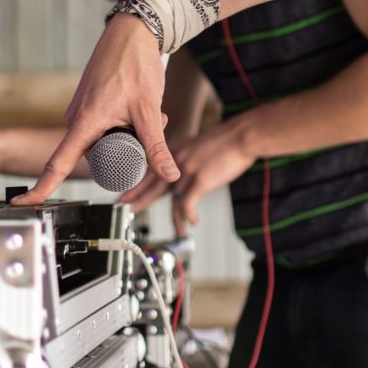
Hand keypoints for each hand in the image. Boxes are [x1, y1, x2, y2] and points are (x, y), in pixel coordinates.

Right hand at [12, 14, 178, 204]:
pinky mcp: (86, 107)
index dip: (41, 188)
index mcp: (84, 123)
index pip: (58, 164)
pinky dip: (121, 125)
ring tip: (147, 115)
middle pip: (94, 156)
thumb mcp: (149, 110)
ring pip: (101, 142)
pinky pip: (101, 128)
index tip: (24, 203)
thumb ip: (157, 146)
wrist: (131, 32)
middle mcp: (75, 120)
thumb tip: (170, 176)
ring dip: (126, 135)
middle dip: (123, 151)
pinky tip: (138, 110)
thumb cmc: (135, 64)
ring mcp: (79, 113)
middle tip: (149, 129)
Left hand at [128, 118, 255, 233]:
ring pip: (172, 201)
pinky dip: (188, 216)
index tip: (126, 194)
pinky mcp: (199, 180)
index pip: (148, 171)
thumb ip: (185, 160)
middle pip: (151, 186)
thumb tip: (180, 175)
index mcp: (173, 153)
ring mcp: (186, 171)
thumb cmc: (225, 142)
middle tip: (128, 210)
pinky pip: (188, 204)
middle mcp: (174, 162)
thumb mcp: (196, 146)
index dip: (136, 185)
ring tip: (177, 232)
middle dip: (139, 200)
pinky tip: (192, 222)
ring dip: (175, 220)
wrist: (242, 135)